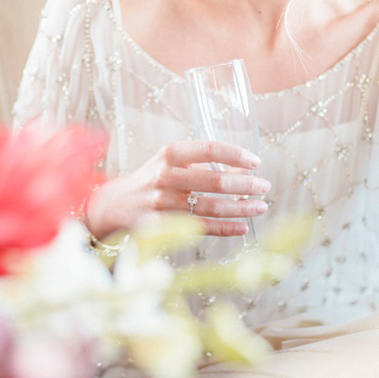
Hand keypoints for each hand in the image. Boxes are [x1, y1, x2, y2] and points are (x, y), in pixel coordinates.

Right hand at [84, 140, 270, 239]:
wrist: (113, 206)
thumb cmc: (151, 181)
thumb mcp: (169, 164)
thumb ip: (201, 165)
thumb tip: (245, 171)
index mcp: (169, 154)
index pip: (208, 148)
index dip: (236, 155)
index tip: (256, 162)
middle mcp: (164, 176)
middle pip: (214, 180)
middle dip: (245, 184)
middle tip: (265, 186)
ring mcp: (161, 203)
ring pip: (210, 206)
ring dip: (240, 208)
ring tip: (260, 207)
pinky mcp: (159, 227)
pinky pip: (199, 228)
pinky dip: (224, 228)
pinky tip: (242, 227)